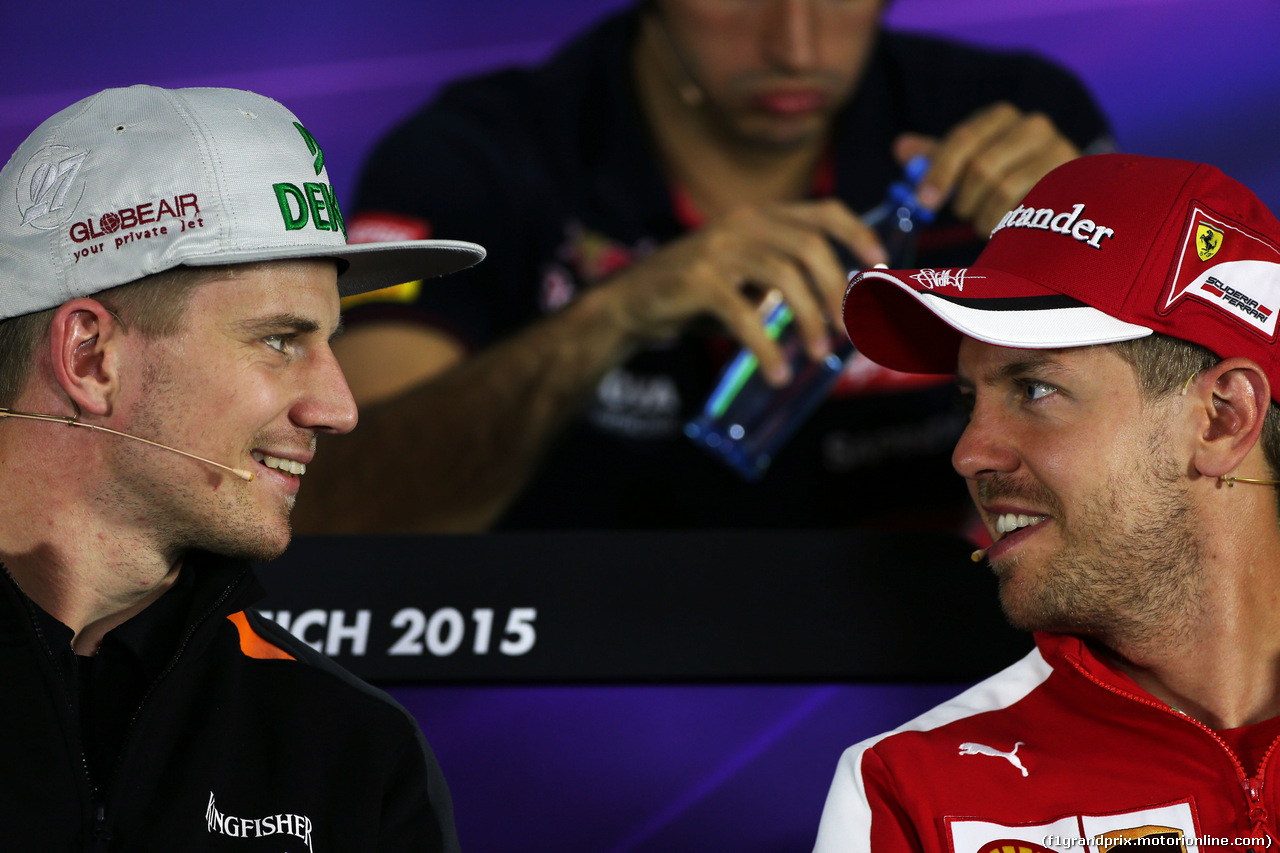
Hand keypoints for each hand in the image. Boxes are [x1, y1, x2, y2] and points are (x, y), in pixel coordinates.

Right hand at [594, 200, 884, 384]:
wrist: (632, 303)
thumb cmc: (695, 294)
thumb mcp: (744, 274)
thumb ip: (783, 278)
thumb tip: (842, 311)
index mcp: (760, 215)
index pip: (824, 211)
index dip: (859, 234)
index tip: (882, 266)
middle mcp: (743, 222)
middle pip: (810, 246)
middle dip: (837, 290)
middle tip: (849, 330)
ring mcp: (719, 248)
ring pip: (785, 278)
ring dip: (810, 320)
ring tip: (817, 354)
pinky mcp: (698, 280)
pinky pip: (746, 315)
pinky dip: (767, 348)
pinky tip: (777, 373)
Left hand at [895, 102, 1081, 235]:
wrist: (1065, 189)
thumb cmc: (1005, 174)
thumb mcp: (969, 161)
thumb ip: (937, 156)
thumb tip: (900, 147)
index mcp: (1000, 116)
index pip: (962, 139)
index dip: (939, 171)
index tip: (924, 201)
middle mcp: (1033, 125)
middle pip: (981, 167)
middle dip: (963, 199)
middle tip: (960, 213)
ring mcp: (1058, 151)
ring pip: (1004, 191)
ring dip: (984, 216)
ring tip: (984, 222)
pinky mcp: (1073, 182)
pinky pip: (1030, 209)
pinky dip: (1009, 224)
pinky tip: (1007, 227)